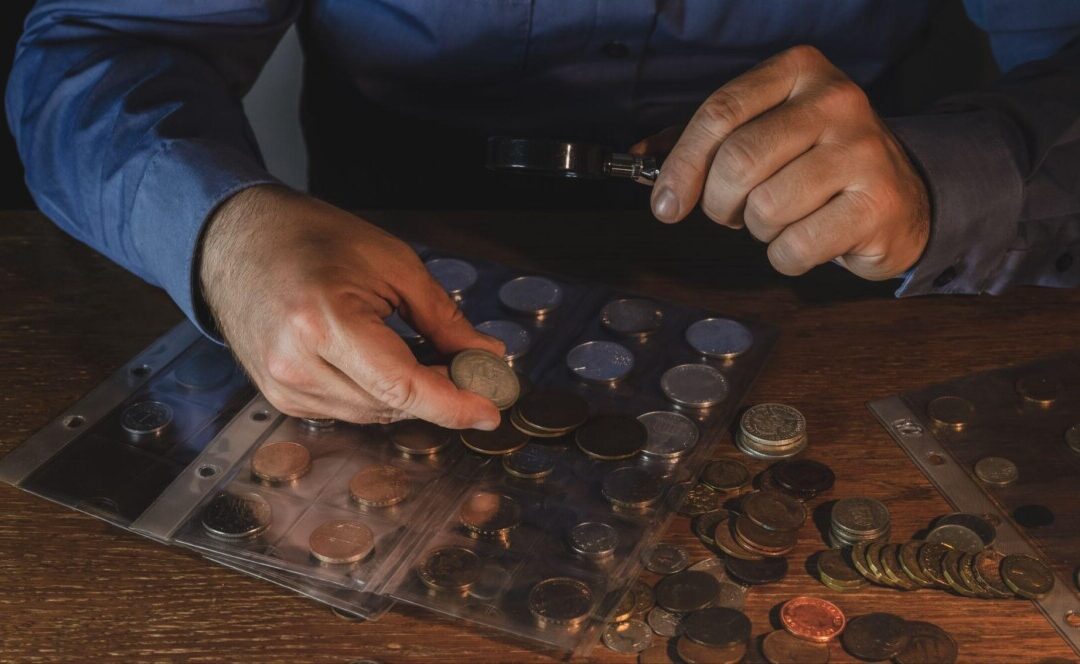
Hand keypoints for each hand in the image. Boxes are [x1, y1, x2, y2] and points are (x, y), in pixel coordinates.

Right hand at [199, 185, 503, 428]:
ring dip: (408, 396)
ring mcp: (282, 386)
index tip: (490, 411)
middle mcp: (296, 364)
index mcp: (324, 323)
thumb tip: (486, 356)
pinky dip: (377, 395)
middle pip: (391, 405)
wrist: (236, 240)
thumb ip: (442, 318)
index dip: (453, 404)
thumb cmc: (311, 238)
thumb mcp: (392, 263)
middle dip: (439, 394)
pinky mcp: (279, 396)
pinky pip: (347, 411)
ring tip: (427, 359)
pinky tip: (386, 366)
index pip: (402, 386)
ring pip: (372, 414)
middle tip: (471, 368)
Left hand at [639, 45, 929, 279]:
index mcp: (799, 71)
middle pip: (738, 161)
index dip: (681, 165)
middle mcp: (836, 101)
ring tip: (782, 218)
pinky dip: (786, 256)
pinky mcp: (877, 203)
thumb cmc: (814, 165)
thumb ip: (703, 141)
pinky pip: (794, 246)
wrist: (900, 197)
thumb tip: (640, 158)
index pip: (720, 113)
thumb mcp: (764, 132)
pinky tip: (809, 239)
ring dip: (758, 229)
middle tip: (732, 213)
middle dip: (720, 203)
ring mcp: (862, 150)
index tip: (665, 204)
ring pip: (765, 208)